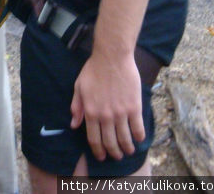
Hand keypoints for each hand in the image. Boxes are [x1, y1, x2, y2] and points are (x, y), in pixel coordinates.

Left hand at [70, 47, 144, 161]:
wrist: (112, 57)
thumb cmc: (94, 69)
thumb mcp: (79, 87)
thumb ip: (77, 107)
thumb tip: (74, 125)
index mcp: (91, 112)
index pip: (94, 139)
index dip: (98, 151)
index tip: (101, 156)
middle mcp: (106, 116)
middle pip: (110, 143)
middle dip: (114, 153)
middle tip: (117, 155)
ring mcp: (121, 113)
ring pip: (125, 139)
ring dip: (127, 148)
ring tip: (128, 150)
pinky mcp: (134, 107)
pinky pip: (138, 128)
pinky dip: (139, 137)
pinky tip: (138, 138)